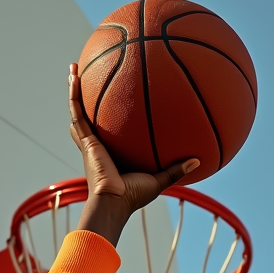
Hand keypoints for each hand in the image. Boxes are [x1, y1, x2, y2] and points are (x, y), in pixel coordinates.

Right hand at [68, 63, 197, 245]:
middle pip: (89, 119)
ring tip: (74, 70)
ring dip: (74, 91)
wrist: (113, 203)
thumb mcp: (159, 180)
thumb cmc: (133, 197)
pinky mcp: (85, 139)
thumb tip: (199, 161)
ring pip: (78, 111)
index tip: (114, 105)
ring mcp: (89, 141)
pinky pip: (77, 111)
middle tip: (89, 81)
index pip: (108, 133)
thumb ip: (176, 170)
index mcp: (111, 153)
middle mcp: (97, 145)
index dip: (108, 120)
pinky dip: (74, 94)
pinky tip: (75, 76)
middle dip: (87, 101)